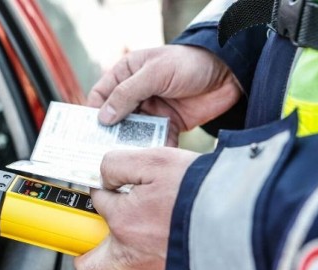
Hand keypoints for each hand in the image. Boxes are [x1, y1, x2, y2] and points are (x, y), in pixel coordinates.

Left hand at [74, 147, 198, 269]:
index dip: (105, 190)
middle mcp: (131, 255)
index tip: (116, 187)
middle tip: (99, 238)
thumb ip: (119, 164)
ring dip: (120, 268)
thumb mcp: (156, 161)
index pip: (98, 203)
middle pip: (90, 269)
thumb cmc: (200, 192)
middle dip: (88, 255)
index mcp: (123, 221)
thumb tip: (104, 175)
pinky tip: (164, 255)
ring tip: (134, 247)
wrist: (243, 224)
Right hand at [87, 45, 241, 145]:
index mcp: (126, 74)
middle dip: (109, 134)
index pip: (100, 96)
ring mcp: (151, 110)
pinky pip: (154, 140)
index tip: (88, 133)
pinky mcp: (167, 124)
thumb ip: (128, 93)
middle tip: (102, 153)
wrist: (229, 73)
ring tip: (125, 159)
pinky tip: (148, 158)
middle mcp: (135, 93)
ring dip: (130, 144)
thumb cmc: (190, 62)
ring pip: (133, 132)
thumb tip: (104, 117)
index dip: (93, 114)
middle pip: (114, 118)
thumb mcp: (155, 72)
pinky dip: (151, 149)